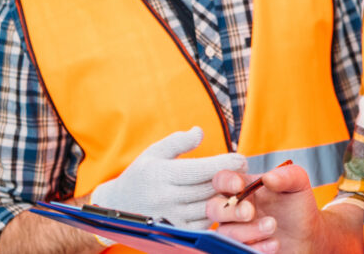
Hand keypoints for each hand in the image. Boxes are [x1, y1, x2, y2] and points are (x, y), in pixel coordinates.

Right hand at [91, 126, 245, 229]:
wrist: (119, 206)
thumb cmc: (142, 174)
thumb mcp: (155, 151)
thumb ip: (178, 141)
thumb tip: (199, 131)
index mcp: (161, 174)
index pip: (199, 170)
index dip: (224, 164)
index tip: (241, 159)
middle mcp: (165, 198)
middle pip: (206, 190)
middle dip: (230, 180)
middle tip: (245, 172)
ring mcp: (170, 217)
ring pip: (207, 209)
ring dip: (226, 198)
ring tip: (238, 187)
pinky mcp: (175, 231)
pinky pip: (202, 225)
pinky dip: (215, 215)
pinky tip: (223, 203)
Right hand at [205, 162, 326, 253]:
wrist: (308, 234)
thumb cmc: (297, 205)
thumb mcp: (298, 183)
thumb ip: (286, 175)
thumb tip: (268, 178)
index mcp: (243, 187)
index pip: (221, 180)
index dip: (225, 181)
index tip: (240, 185)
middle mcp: (234, 209)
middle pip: (213, 208)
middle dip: (230, 211)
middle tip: (250, 212)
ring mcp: (236, 231)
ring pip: (225, 233)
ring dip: (248, 231)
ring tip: (272, 226)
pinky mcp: (242, 248)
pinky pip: (235, 251)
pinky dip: (255, 248)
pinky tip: (274, 243)